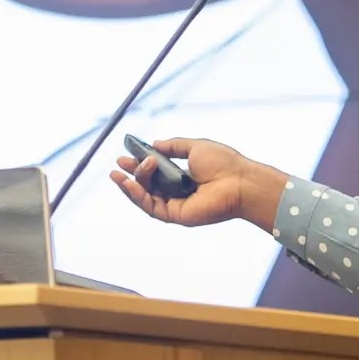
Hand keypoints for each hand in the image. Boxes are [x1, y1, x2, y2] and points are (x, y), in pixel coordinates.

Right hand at [111, 137, 281, 228]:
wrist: (239, 181)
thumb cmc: (224, 163)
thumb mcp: (194, 147)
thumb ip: (174, 146)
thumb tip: (154, 144)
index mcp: (184, 176)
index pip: (156, 172)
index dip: (140, 164)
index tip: (127, 154)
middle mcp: (178, 192)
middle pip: (148, 185)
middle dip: (132, 173)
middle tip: (120, 162)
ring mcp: (176, 205)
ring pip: (146, 197)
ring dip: (131, 185)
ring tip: (119, 173)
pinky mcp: (176, 215)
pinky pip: (151, 207)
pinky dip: (137, 195)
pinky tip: (129, 183)